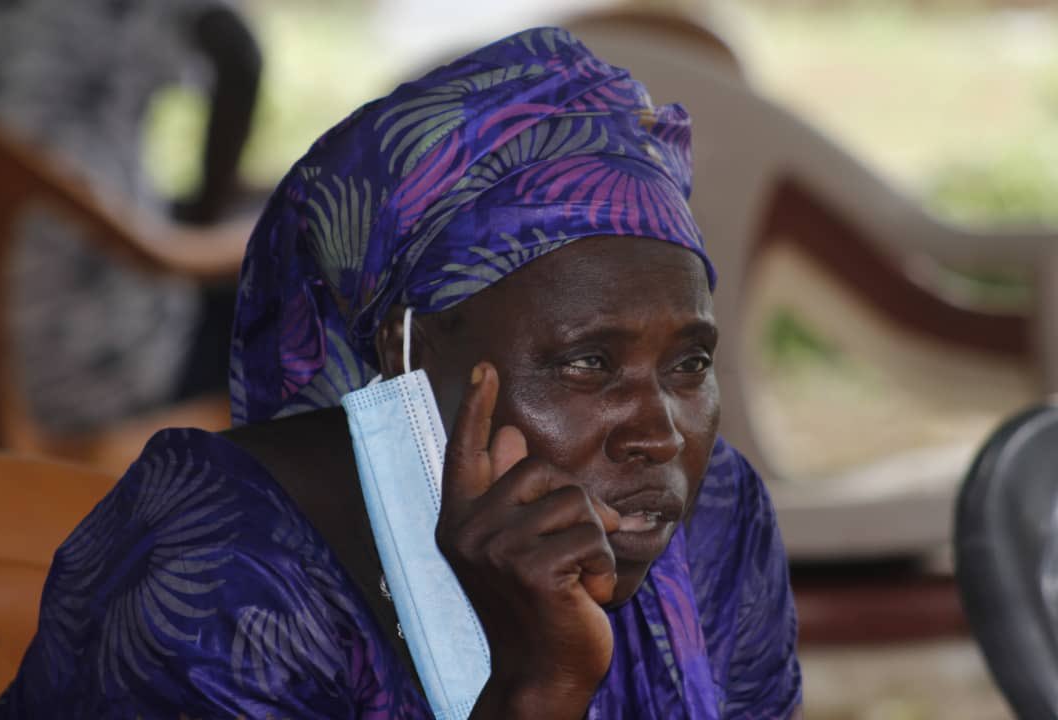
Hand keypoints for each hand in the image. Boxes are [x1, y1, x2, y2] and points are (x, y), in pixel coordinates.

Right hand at [436, 362, 620, 717]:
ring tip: (580, 578)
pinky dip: (604, 564)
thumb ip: (510, 496)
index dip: (475, 408)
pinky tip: (586, 594)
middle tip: (580, 551)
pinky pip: (592, 534)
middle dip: (577, 506)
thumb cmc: (537, 609)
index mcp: (459, 521)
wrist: (541, 675)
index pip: (465, 453)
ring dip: (594, 540)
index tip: (484, 368)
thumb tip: (512, 437)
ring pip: (575, 500)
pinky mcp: (530, 567)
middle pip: (542, 470)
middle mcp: (466, 530)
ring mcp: (494, 548)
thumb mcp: (518, 548)